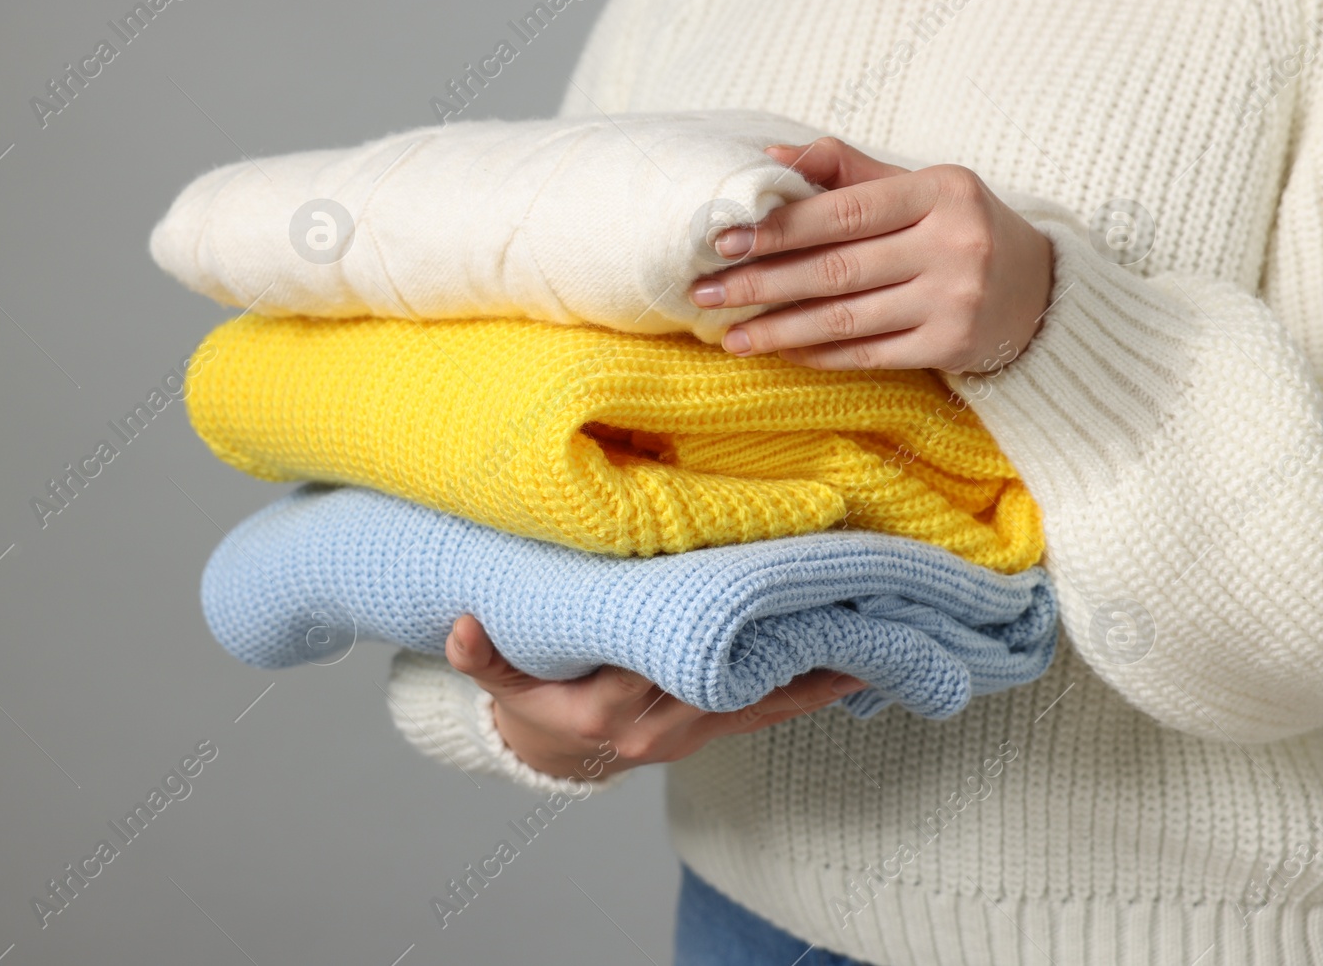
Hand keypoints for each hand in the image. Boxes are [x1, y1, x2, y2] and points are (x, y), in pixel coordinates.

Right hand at [444, 614, 865, 779]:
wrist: (555, 755)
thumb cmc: (537, 704)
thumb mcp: (504, 680)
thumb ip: (482, 656)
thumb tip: (459, 629)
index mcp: (613, 703)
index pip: (673, 654)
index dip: (715, 619)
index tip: (754, 576)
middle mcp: (664, 722)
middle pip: (736, 670)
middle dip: (786, 629)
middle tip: (839, 580)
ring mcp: (696, 731)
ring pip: (767, 694)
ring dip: (818, 660)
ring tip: (874, 620)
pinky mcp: (716, 731)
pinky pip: (774, 712)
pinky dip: (815, 688)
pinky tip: (860, 664)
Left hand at [689, 136, 1054, 373]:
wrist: (1042, 291)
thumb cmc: (959, 228)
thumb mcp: (919, 186)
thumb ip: (847, 170)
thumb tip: (771, 156)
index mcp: (941, 191)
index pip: (843, 211)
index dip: (778, 227)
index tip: (723, 240)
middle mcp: (953, 244)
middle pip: (836, 268)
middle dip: (762, 282)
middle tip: (706, 293)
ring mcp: (954, 300)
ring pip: (846, 318)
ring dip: (779, 329)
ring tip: (729, 336)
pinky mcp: (952, 346)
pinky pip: (868, 353)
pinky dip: (818, 353)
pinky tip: (779, 351)